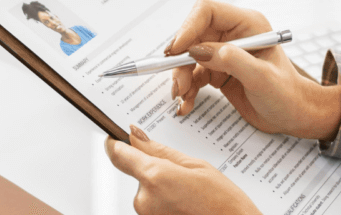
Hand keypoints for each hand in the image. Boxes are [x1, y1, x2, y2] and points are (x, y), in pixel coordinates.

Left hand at [105, 125, 260, 214]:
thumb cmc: (224, 203)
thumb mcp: (195, 166)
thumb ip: (160, 150)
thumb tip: (135, 136)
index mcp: (154, 177)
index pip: (118, 154)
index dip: (116, 143)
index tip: (116, 137)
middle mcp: (144, 199)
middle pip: (136, 172)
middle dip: (153, 168)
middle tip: (181, 173)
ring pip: (146, 190)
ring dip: (162, 186)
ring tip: (189, 193)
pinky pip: (153, 205)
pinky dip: (166, 201)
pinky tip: (186, 203)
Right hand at [169, 0, 340, 140]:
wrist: (294, 116)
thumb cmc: (288, 95)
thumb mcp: (263, 78)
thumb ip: (232, 61)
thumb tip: (199, 51)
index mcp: (247, 24)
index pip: (207, 12)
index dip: (188, 27)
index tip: (176, 50)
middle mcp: (232, 34)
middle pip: (192, 36)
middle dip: (180, 60)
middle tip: (177, 82)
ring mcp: (223, 52)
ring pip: (188, 57)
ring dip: (180, 77)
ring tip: (181, 96)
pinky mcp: (216, 70)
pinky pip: (192, 75)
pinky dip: (186, 88)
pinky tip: (186, 103)